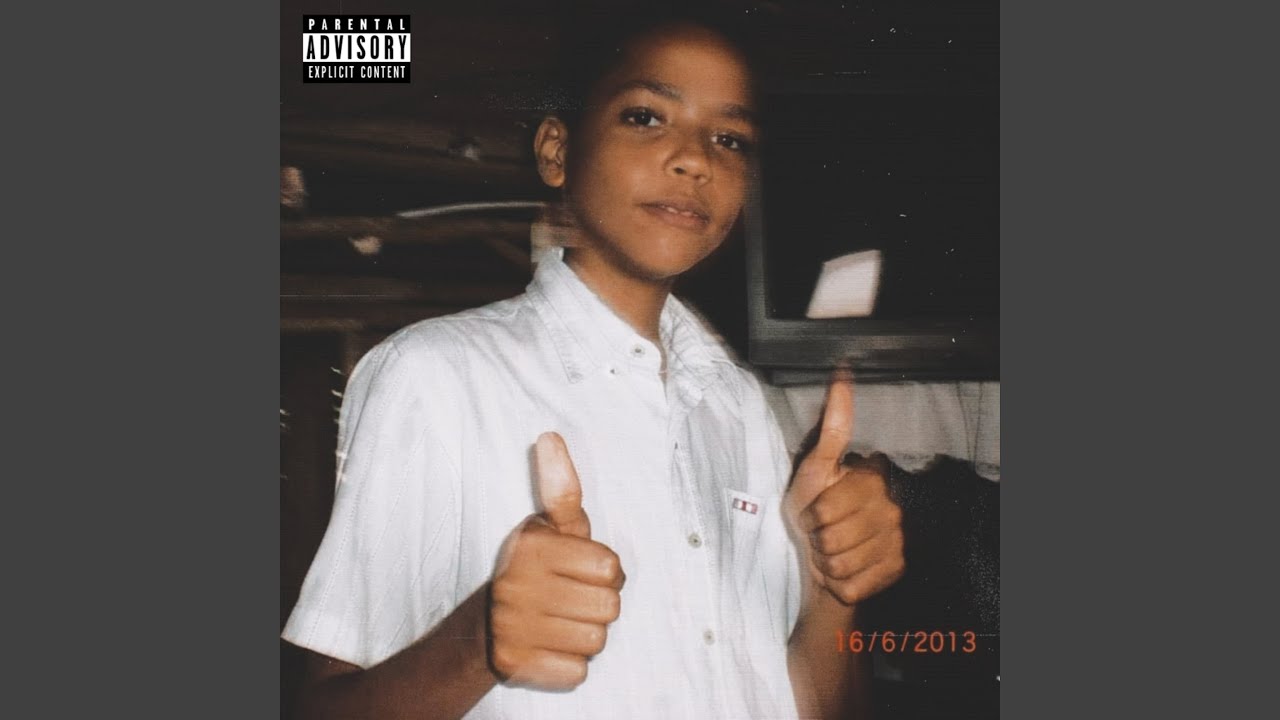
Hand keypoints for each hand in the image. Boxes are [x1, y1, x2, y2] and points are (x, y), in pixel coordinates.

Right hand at [488, 432, 624, 689]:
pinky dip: (570, 663)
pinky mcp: (515, 665)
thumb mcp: (551, 526)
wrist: (487, 623)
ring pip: (597, 641)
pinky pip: (578, 671)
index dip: (605, 571)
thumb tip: (550, 436)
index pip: (612, 568)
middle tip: (571, 598)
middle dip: (599, 604)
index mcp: (531, 546)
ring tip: (561, 621)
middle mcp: (516, 585)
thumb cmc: (537, 568)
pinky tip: (549, 647)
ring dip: (585, 634)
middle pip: (610, 607)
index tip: (580, 569)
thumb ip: (561, 488)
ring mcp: (512, 627)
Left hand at [784, 372, 904, 605]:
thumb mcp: (814, 467)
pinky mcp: (895, 570)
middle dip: (815, 537)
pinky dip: (838, 583)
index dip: (809, 513)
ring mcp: (896, 541)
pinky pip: (852, 583)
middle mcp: (891, 507)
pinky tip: (843, 572)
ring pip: (841, 562)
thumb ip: (833, 427)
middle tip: (818, 533)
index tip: (810, 509)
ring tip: (829, 552)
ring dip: (825, 562)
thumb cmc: (812, 510)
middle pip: (832, 536)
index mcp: (871, 479)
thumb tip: (843, 372)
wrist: (822, 558)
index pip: (825, 507)